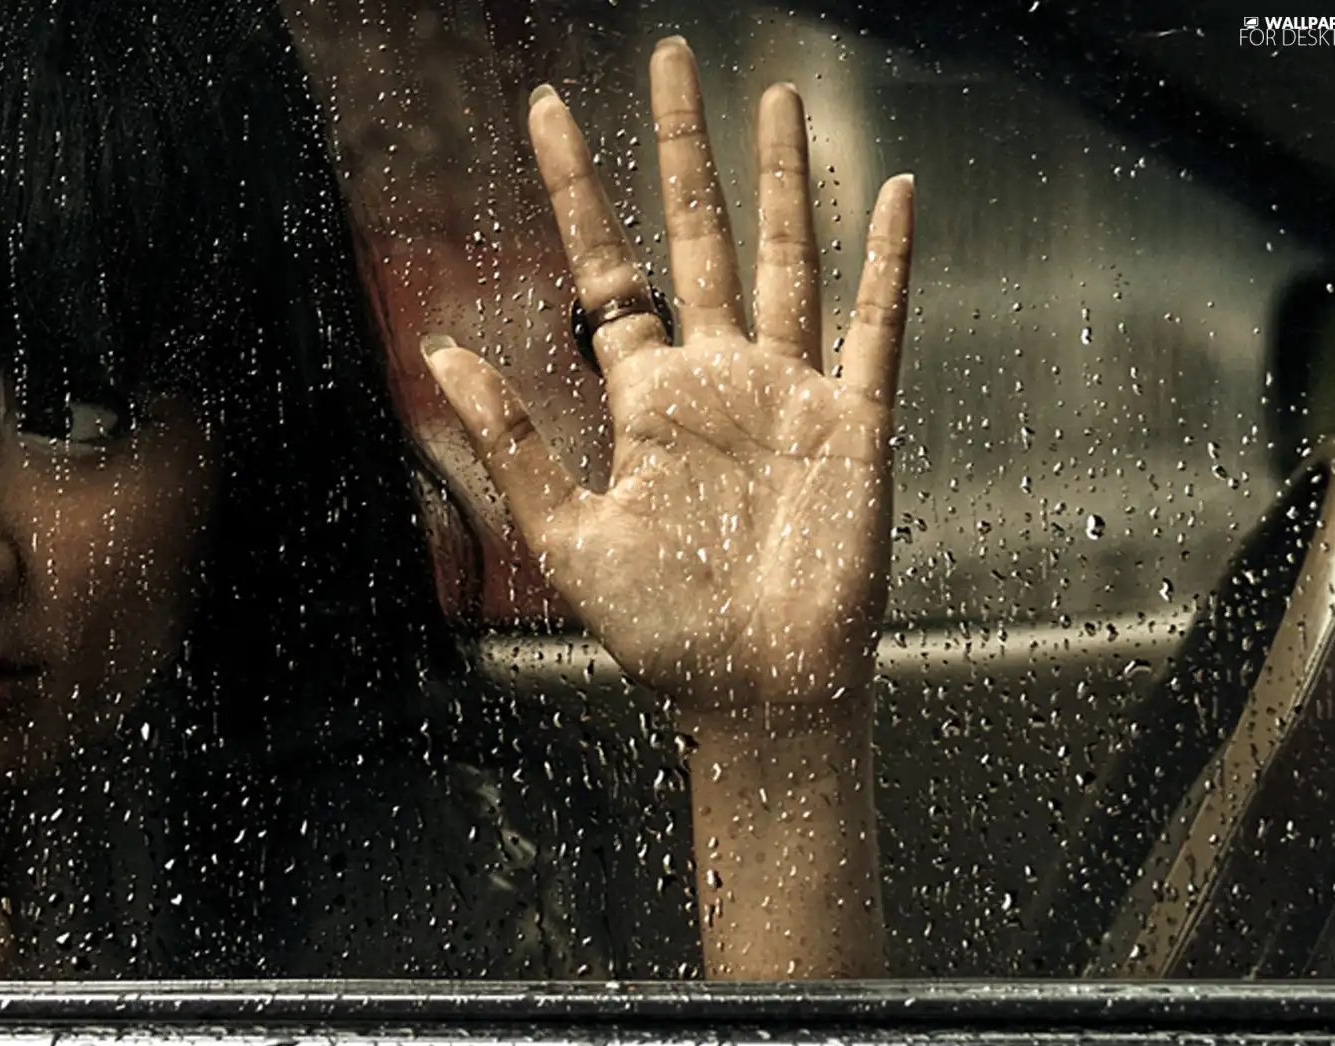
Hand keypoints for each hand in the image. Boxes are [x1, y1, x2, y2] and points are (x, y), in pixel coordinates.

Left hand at [422, 38, 913, 710]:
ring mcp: (789, 393)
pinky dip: (889, 264)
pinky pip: (876, 327)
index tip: (547, 111)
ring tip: (777, 97)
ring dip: (783, 179)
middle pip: (696, 236)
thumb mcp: (564, 533)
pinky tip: (896, 197)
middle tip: (671, 56)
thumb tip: (438, 351)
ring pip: (786, 258)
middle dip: (683, 147)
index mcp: (646, 399)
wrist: (755, 694)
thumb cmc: (662, 632)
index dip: (577, 190)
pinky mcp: (854, 423)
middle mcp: (717, 378)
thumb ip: (509, 438)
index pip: (605, 269)